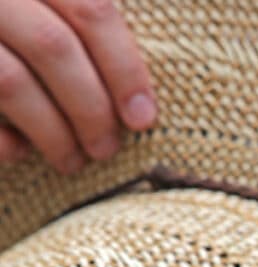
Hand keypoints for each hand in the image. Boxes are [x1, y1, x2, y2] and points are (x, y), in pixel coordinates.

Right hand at [0, 0, 155, 172]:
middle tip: (107, 149)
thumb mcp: (43, 12)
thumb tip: (136, 100)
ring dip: (52, 132)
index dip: (125, 69)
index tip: (144, 119)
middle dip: (90, 108)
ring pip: (11, 82)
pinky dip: (1, 140)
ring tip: (72, 161)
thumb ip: (78, 27)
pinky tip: (18, 153)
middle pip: (54, 47)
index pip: (91, 11)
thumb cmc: (15, 21)